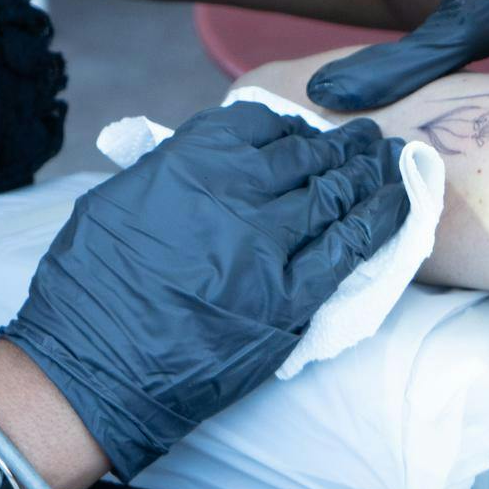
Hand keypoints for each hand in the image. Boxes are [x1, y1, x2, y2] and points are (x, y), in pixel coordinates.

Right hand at [1, 101, 408, 479]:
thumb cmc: (92, 286)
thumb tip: (210, 163)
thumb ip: (172, 171)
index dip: (291, 126)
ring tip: (386, 162)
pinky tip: (395, 206)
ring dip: (367, 176)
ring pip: (335, 196)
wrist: (93, 364)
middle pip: (307, 157)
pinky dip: (375, 223)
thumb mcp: (121, 199)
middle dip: (342, 145)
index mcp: (192, 159)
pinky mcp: (289, 298)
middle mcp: (236, 190)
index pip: (260, 123)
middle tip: (367, 138)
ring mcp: (267, 244)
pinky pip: (346, 250)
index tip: (306, 129)